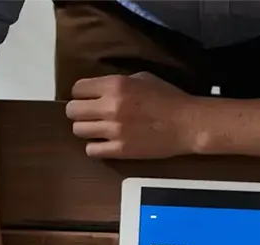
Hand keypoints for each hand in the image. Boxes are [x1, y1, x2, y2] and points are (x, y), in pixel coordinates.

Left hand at [66, 73, 201, 159]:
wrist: (186, 124)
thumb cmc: (168, 99)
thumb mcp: (142, 78)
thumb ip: (118, 83)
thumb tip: (100, 90)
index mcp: (115, 85)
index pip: (78, 89)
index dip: (80, 94)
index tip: (86, 98)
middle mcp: (111, 106)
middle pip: (73, 111)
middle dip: (78, 111)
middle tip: (88, 114)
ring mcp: (114, 130)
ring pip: (79, 131)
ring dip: (85, 129)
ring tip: (97, 129)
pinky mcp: (120, 150)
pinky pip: (92, 150)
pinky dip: (94, 147)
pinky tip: (104, 143)